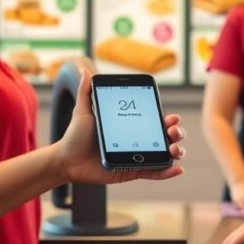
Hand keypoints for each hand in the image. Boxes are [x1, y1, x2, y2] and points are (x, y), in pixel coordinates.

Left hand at [57, 69, 185, 183]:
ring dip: (177, 150)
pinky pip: (154, 173)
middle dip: (177, 133)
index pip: (156, 120)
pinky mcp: (133, 172)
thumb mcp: (83, 112)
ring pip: (165, 154)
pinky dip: (168, 172)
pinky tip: (177, 168)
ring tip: (174, 149)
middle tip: (173, 132)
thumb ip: (86, 93)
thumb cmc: (76, 136)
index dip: (169, 119)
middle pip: (166, 136)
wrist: (66, 160)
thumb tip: (86, 70)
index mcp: (131, 125)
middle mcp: (138, 140)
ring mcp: (137, 156)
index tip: (173, 117)